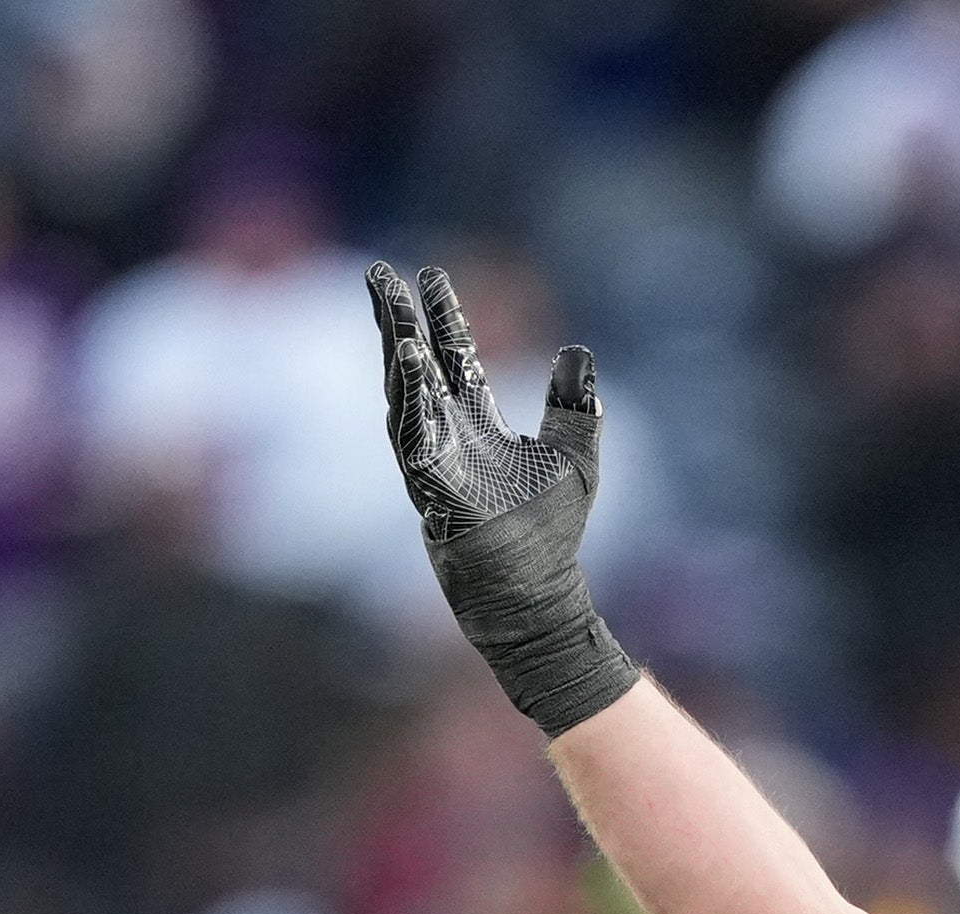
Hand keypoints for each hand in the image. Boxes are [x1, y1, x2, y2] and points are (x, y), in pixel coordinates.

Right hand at [366, 261, 637, 739]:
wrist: (538, 595)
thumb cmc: (551, 533)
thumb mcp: (576, 456)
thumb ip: (574, 404)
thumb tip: (578, 351)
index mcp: (478, 426)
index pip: (454, 359)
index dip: (442, 318)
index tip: (430, 275)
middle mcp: (448, 438)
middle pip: (416, 366)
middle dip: (398, 320)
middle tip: (381, 272)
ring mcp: (432, 463)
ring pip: (404, 394)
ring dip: (395, 349)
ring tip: (388, 304)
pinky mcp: (430, 490)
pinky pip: (414, 437)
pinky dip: (411, 398)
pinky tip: (408, 361)